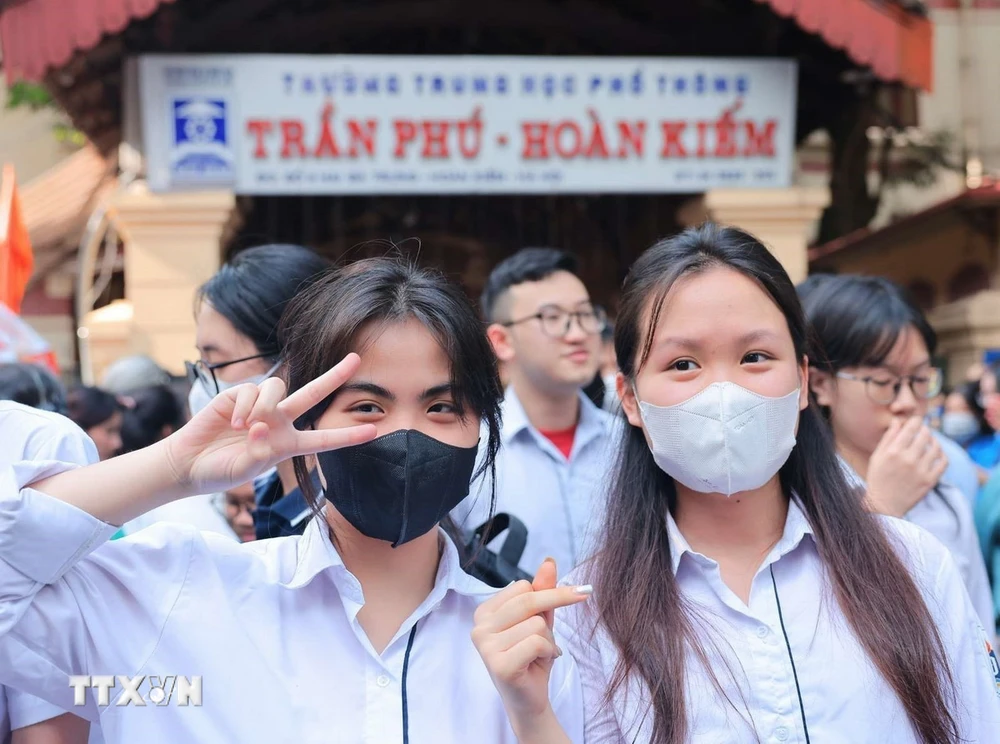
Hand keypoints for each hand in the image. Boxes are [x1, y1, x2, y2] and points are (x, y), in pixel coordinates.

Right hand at [164, 353, 376, 494]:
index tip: (375, 431)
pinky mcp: (238, 395)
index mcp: (287, 444)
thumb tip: (264, 426)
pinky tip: (234, 422)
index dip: (347, 436)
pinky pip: (252, 390)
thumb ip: (260, 450)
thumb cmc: (220, 471)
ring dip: (265, 407)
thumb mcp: (247, 468)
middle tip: (356, 359)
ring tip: (247, 429)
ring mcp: (260, 407)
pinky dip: (246, 406)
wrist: (188, 464)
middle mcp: (278, 421)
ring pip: (278, 388)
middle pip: (312, 394)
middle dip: (334, 376)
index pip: (323, 439)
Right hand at [471, 559, 590, 734]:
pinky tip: (539, 663)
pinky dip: (548, 651)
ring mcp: (485, 646)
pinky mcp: (498, 664)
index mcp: (484, 612)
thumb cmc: (533, 659)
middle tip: (579, 601)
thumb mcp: (540, 621)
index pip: (521, 586)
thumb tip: (549, 561)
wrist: (529, 701)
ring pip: (536, 623)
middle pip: (528, 599)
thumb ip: (542, 591)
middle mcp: (479, 627)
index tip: (566, 597)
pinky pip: (536, 642)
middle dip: (556, 604)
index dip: (548, 594)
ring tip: (541, 654)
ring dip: (549, 639)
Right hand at [866, 416, 946, 516]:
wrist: (884, 505)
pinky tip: (937, 454)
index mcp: (893, 452)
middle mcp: (908, 459)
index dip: (916, 421)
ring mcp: (920, 470)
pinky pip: (943, 462)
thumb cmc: (878, 478)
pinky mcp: (930, 481)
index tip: (916, 421)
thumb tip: (898, 421)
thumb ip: (888, 438)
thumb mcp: (877, 456)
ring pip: (936, 447)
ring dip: (935, 441)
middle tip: (924, 431)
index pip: (911, 428)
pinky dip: (942, 455)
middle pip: (925, 435)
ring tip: (931, 442)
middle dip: (925, 430)